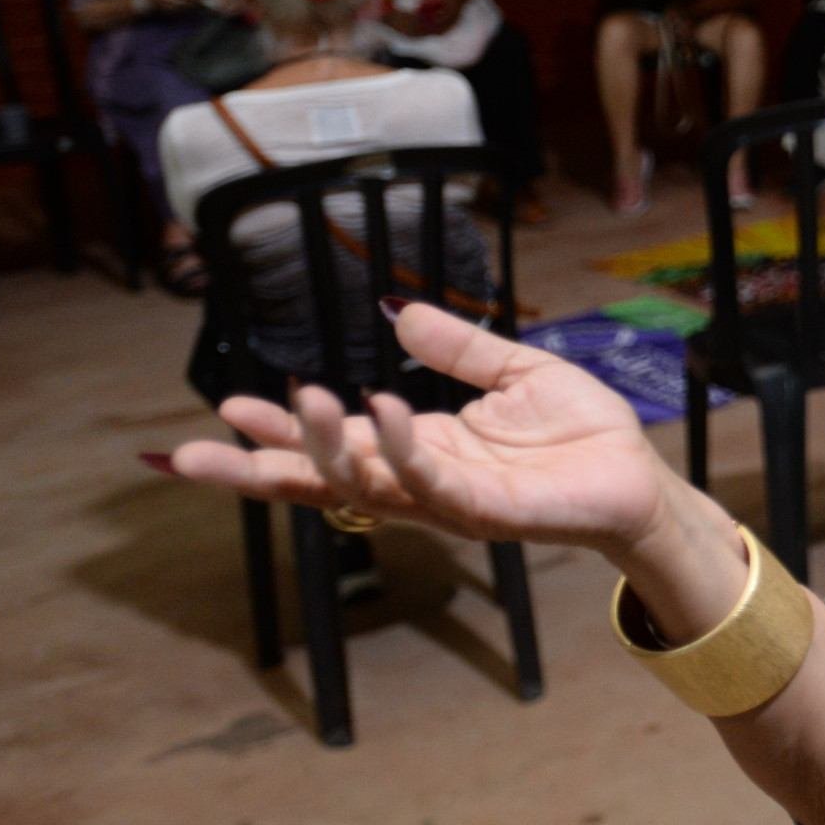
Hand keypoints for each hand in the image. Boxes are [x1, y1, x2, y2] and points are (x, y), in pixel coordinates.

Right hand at [165, 304, 675, 555]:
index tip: (223, 407)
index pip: (333, 444)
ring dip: (324, 448)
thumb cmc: (581, 432)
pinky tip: (380, 409)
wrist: (637, 474)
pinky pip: (432, 480)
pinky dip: (401, 448)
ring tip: (295, 401)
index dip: (280, 431)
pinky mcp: (487, 510)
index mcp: (419, 447)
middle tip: (187, 458)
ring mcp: (449, 500)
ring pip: (366, 483)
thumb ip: (459, 347)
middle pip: (323, 481)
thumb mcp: (514, 371)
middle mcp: (421, 480)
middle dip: (257, 472)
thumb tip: (401, 314)